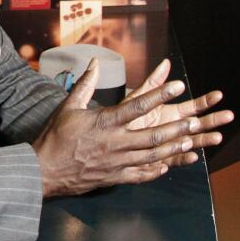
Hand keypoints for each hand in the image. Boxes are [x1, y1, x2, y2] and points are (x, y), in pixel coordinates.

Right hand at [32, 58, 218, 197]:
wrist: (44, 169)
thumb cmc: (55, 136)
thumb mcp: (68, 106)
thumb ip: (85, 84)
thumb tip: (95, 62)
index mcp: (105, 122)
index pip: (138, 105)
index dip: (160, 94)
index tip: (178, 85)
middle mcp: (116, 142)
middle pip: (154, 135)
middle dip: (176, 128)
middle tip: (195, 121)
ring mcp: (117, 162)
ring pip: (152, 155)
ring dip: (172, 148)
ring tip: (189, 142)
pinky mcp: (115, 177)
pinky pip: (141, 174)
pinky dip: (155, 170)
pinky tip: (166, 166)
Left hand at [120, 59, 232, 166]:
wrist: (108, 137)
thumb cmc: (123, 116)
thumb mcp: (138, 98)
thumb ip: (153, 83)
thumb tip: (166, 62)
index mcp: (171, 113)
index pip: (194, 106)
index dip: (206, 101)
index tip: (218, 95)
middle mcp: (173, 128)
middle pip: (198, 124)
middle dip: (214, 120)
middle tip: (228, 115)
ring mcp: (169, 144)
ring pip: (191, 142)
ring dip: (204, 140)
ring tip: (217, 137)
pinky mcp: (160, 158)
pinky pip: (174, 159)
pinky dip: (184, 157)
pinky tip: (192, 155)